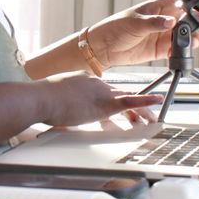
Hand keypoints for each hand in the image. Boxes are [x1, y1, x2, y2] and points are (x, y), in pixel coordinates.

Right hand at [39, 72, 161, 126]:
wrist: (41, 98)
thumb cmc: (41, 100)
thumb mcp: (53, 99)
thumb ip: (61, 104)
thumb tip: (58, 115)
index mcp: (84, 80)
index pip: (104, 91)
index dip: (115, 101)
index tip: (120, 110)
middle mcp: (96, 83)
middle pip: (119, 94)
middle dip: (132, 107)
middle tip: (143, 116)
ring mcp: (102, 92)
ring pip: (128, 100)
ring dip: (143, 110)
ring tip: (153, 118)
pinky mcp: (105, 104)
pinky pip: (130, 102)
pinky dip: (145, 102)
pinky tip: (157, 102)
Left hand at [85, 0, 198, 66]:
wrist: (103, 48)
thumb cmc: (115, 27)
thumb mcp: (135, 22)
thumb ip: (154, 23)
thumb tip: (171, 21)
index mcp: (157, 7)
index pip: (180, 3)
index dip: (192, 6)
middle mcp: (163, 20)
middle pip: (186, 20)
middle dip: (194, 25)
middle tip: (195, 31)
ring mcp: (162, 35)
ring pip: (184, 36)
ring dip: (189, 39)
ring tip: (188, 43)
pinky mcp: (160, 49)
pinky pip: (175, 50)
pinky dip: (180, 52)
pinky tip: (179, 52)